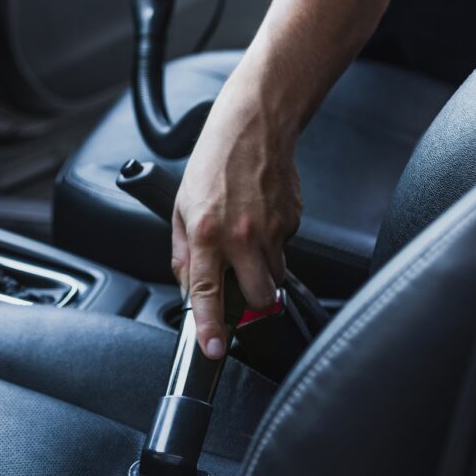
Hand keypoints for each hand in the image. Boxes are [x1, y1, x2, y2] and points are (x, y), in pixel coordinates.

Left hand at [171, 72, 301, 358]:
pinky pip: (286, 249)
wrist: (254, 127)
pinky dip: (274, 244)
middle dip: (251, 301)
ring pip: (276, 276)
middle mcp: (241, 235)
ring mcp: (271, 229)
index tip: (214, 349)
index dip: (211, 327)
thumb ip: (183, 253)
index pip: (207, 292)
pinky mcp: (293, 220)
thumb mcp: (181, 207)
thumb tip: (187, 287)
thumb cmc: (214, 162)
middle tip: (240, 283)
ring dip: (262, 271)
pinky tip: (261, 218)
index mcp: (207, 232)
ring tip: (248, 241)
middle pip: (258, 297)